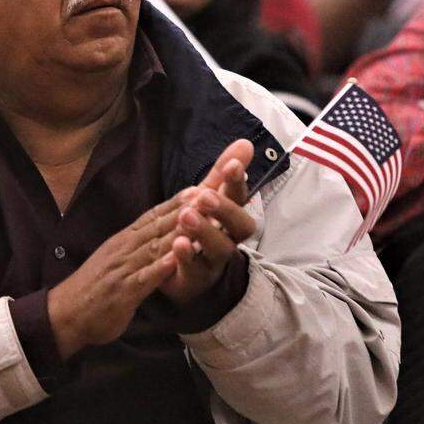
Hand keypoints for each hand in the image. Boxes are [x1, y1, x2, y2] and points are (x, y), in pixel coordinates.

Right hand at [47, 191, 188, 358]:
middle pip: (159, 224)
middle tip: (211, 192)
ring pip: (155, 245)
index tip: (200, 186)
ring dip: (180, 231)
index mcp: (123, 240)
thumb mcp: (115, 261)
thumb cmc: (93, 288)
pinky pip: (146, 276)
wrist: (64, 314)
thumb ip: (135, 247)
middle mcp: (124, 248)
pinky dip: (162, 266)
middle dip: (186, 208)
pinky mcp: (123, 290)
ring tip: (203, 218)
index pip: (153, 216)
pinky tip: (179, 258)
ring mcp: (123, 268)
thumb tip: (156, 235)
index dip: (177, 201)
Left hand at [157, 140, 258, 304]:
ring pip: (219, 249)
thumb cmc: (199, 231)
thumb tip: (246, 142)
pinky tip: (177, 244)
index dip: (238, 183)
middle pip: (241, 226)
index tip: (233, 165)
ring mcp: (213, 262)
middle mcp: (228, 239)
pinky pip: (193, 271)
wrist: (184, 276)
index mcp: (230, 217)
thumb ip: (223, 173)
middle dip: (225, 209)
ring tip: (187, 215)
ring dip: (205, 231)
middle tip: (205, 196)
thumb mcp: (208, 199)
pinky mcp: (193, 280)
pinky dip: (186, 257)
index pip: (241, 198)